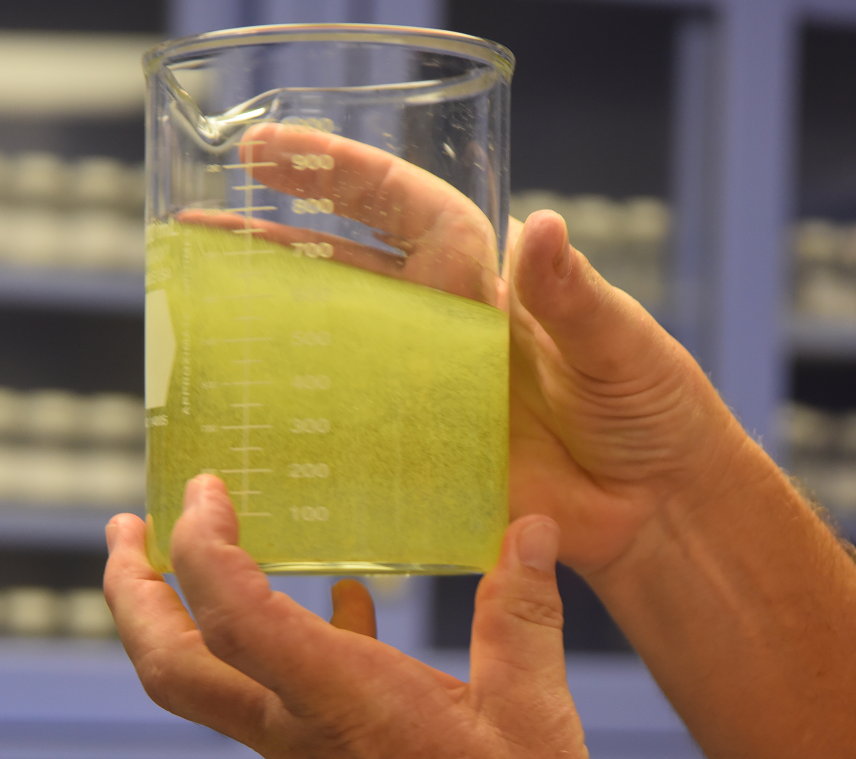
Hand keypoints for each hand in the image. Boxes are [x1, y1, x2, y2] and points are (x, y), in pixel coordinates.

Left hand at [104, 474, 604, 758]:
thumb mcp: (533, 715)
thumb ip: (521, 616)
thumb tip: (530, 529)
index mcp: (345, 707)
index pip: (233, 619)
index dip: (201, 548)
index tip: (204, 491)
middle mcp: (303, 736)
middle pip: (171, 668)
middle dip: (131, 592)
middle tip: (124, 527)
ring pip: (212, 686)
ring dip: (186, 616)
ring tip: (200, 552)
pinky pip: (277, 702)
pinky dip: (286, 644)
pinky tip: (345, 609)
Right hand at [218, 124, 748, 576]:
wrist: (660, 509)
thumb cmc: (653, 408)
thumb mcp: (618, 340)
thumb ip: (571, 292)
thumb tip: (536, 227)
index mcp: (485, 283)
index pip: (402, 211)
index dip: (338, 177)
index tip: (271, 152)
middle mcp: (442, 329)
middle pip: (344, 272)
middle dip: (272, 245)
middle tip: (197, 228)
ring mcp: (425, 393)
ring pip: (333, 351)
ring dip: (269, 333)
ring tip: (195, 319)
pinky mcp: (421, 456)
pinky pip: (349, 438)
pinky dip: (301, 431)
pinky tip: (248, 427)